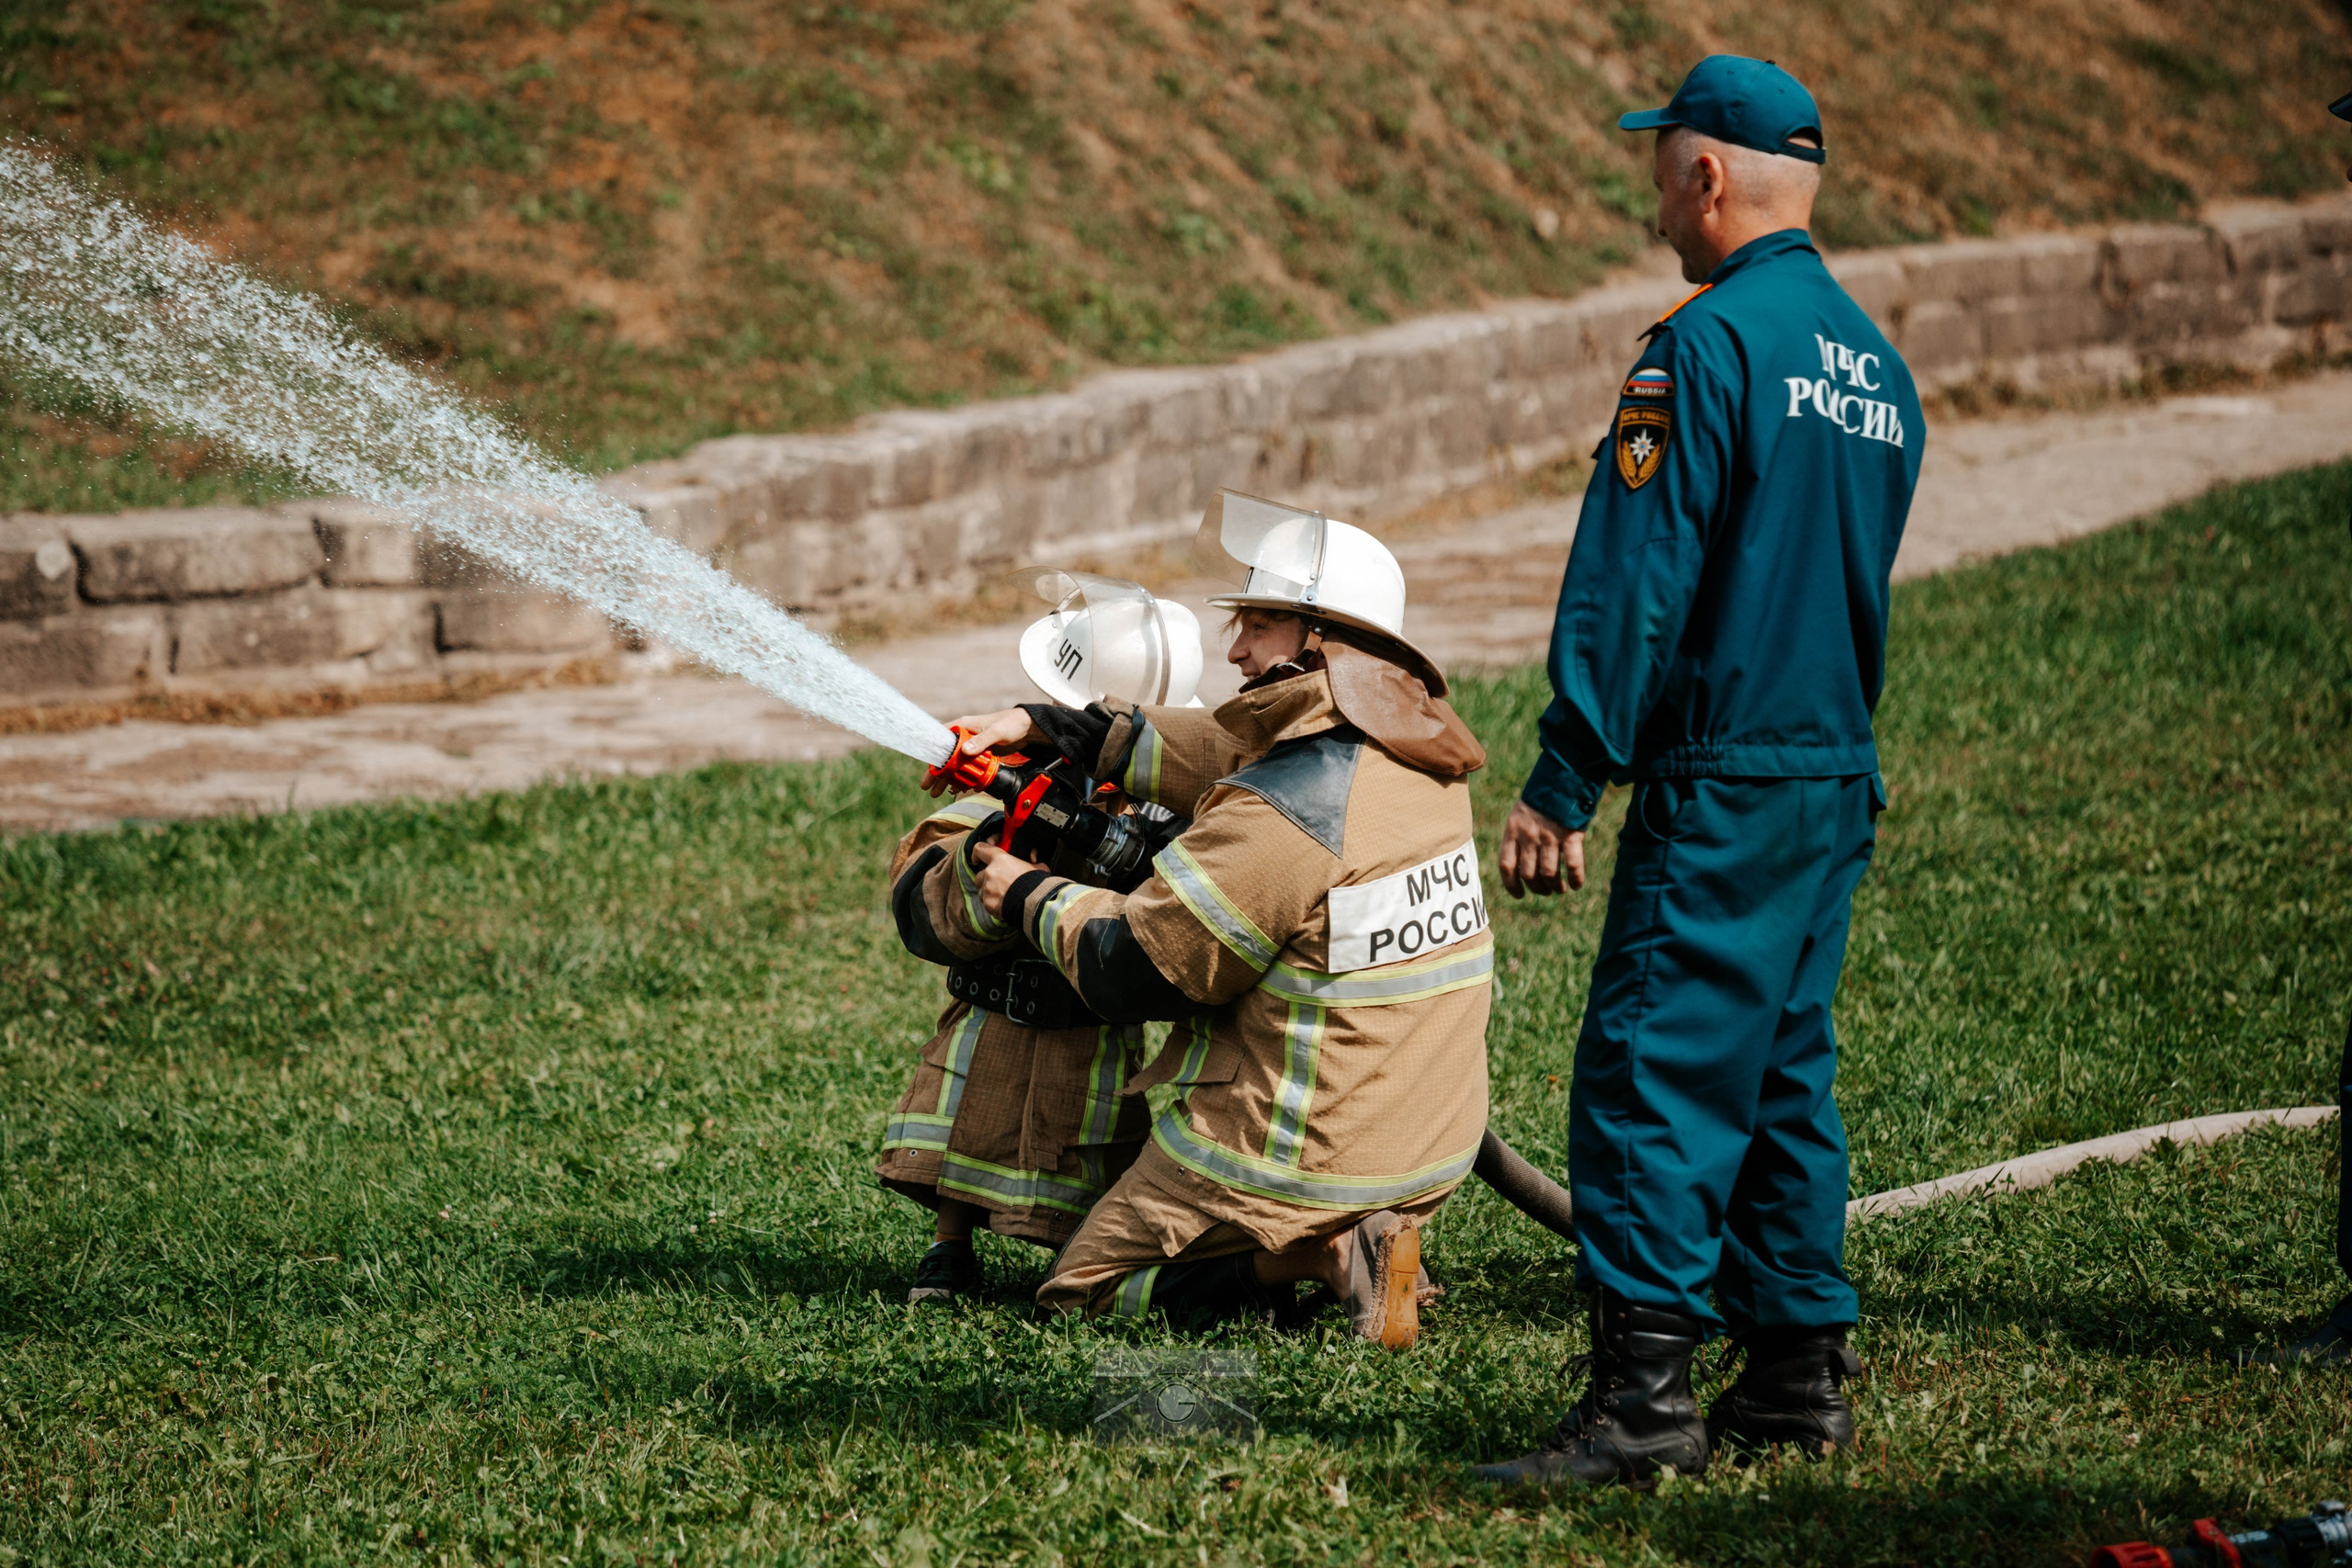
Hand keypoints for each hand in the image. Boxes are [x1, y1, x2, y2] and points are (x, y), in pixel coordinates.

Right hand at [925, 708, 1046, 795]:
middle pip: (945, 756)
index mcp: (963, 726)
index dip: (932, 754)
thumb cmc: (1011, 723)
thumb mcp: (996, 732)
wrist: (1028, 728)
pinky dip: (961, 778)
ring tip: (937, 793)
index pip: (941, 740)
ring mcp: (971, 747)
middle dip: (935, 772)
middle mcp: (964, 737)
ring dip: (946, 779)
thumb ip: (982, 741)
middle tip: (926, 786)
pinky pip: (966, 769)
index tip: (927, 768)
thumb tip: (965, 751)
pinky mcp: (980, 756)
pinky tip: (956, 788)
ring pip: (954, 765)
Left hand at [969, 839, 1037, 920]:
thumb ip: (1032, 864)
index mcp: (999, 860)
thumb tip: (1036, 863)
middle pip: (979, 876)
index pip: (980, 849)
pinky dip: (992, 905)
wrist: (1035, 903)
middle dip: (986, 880)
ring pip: (981, 891)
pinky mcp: (988, 904)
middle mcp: (989, 873)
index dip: (976, 854)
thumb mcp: (1037, 868)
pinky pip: (986, 904)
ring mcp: (987, 889)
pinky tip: (1004, 906)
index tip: (977, 860)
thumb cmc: (1036, 882)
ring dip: (989, 893)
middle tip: (997, 885)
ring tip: (1002, 898)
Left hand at [1498, 800, 1584, 897]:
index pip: (1506, 866)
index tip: (1520, 894)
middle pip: (1528, 874)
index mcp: (1513, 830)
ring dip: (1554, 887)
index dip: (1511, 885)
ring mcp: (1549, 836)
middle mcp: (1529, 836)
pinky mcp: (1570, 835)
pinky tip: (1577, 885)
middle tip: (1545, 891)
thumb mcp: (1521, 813)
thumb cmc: (1543, 797)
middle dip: (1537, 888)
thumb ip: (1519, 835)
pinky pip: (1572, 865)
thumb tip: (1521, 865)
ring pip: (1549, 874)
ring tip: (1559, 889)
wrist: (1563, 775)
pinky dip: (1575, 879)